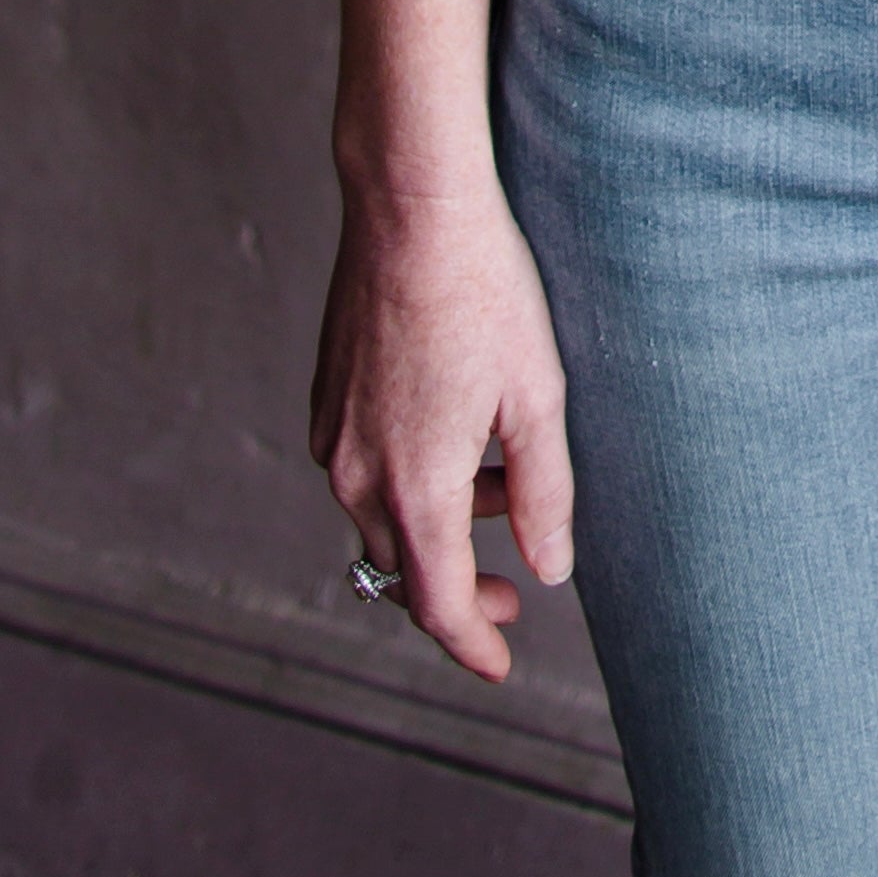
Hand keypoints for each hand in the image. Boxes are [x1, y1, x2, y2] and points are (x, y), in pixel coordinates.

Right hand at [308, 179, 575, 682]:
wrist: (411, 210)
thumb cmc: (485, 294)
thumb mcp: (538, 396)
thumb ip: (544, 493)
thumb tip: (550, 567)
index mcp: (414, 487)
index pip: (435, 605)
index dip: (471, 643)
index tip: (500, 666)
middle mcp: (356, 475)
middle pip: (406, 567)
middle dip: (459, 587)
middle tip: (515, 587)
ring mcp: (332, 436)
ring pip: (383, 516)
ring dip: (441, 522)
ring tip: (507, 480)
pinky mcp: (326, 400)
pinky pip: (364, 470)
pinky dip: (412, 477)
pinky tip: (460, 431)